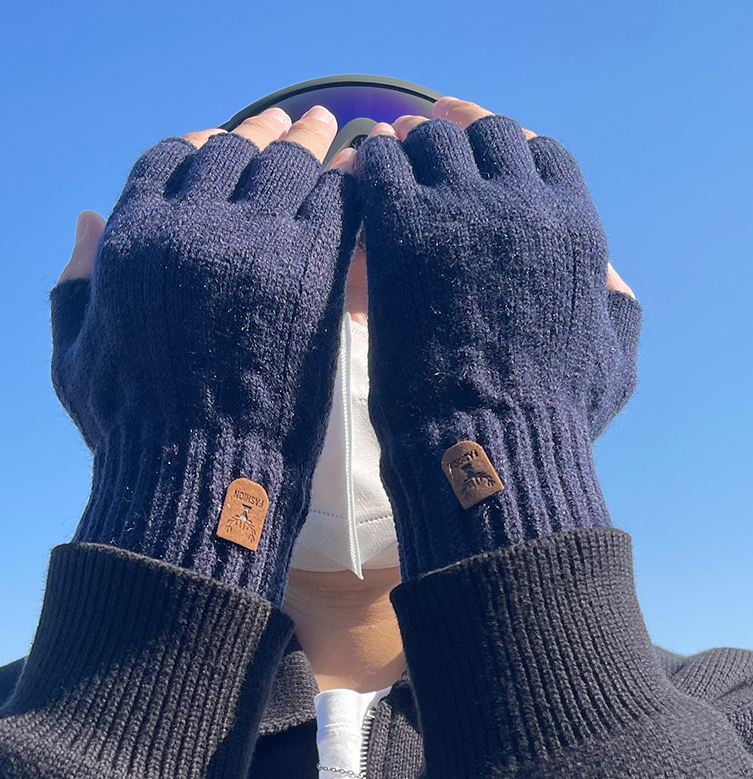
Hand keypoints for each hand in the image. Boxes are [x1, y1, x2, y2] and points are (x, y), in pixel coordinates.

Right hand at [51, 106, 359, 604]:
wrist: (207, 478)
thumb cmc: (136, 431)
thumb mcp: (78, 359)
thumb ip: (77, 283)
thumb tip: (86, 216)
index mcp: (133, 239)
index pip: (169, 159)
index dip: (199, 145)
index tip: (224, 140)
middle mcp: (192, 226)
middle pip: (234, 151)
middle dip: (262, 132)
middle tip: (291, 119)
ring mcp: (258, 244)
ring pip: (289, 164)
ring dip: (309, 141)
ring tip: (327, 128)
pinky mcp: (315, 271)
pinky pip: (338, 200)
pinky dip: (348, 181)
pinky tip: (357, 178)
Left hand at [353, 97, 641, 576]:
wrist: (483, 448)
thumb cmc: (549, 419)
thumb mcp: (610, 364)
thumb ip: (614, 308)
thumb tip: (610, 278)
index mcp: (575, 227)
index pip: (541, 151)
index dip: (507, 148)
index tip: (481, 156)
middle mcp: (523, 204)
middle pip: (484, 132)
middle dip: (456, 135)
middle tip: (427, 144)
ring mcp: (462, 212)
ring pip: (431, 138)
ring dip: (411, 143)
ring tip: (392, 156)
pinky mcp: (403, 232)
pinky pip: (382, 166)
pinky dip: (371, 162)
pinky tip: (362, 176)